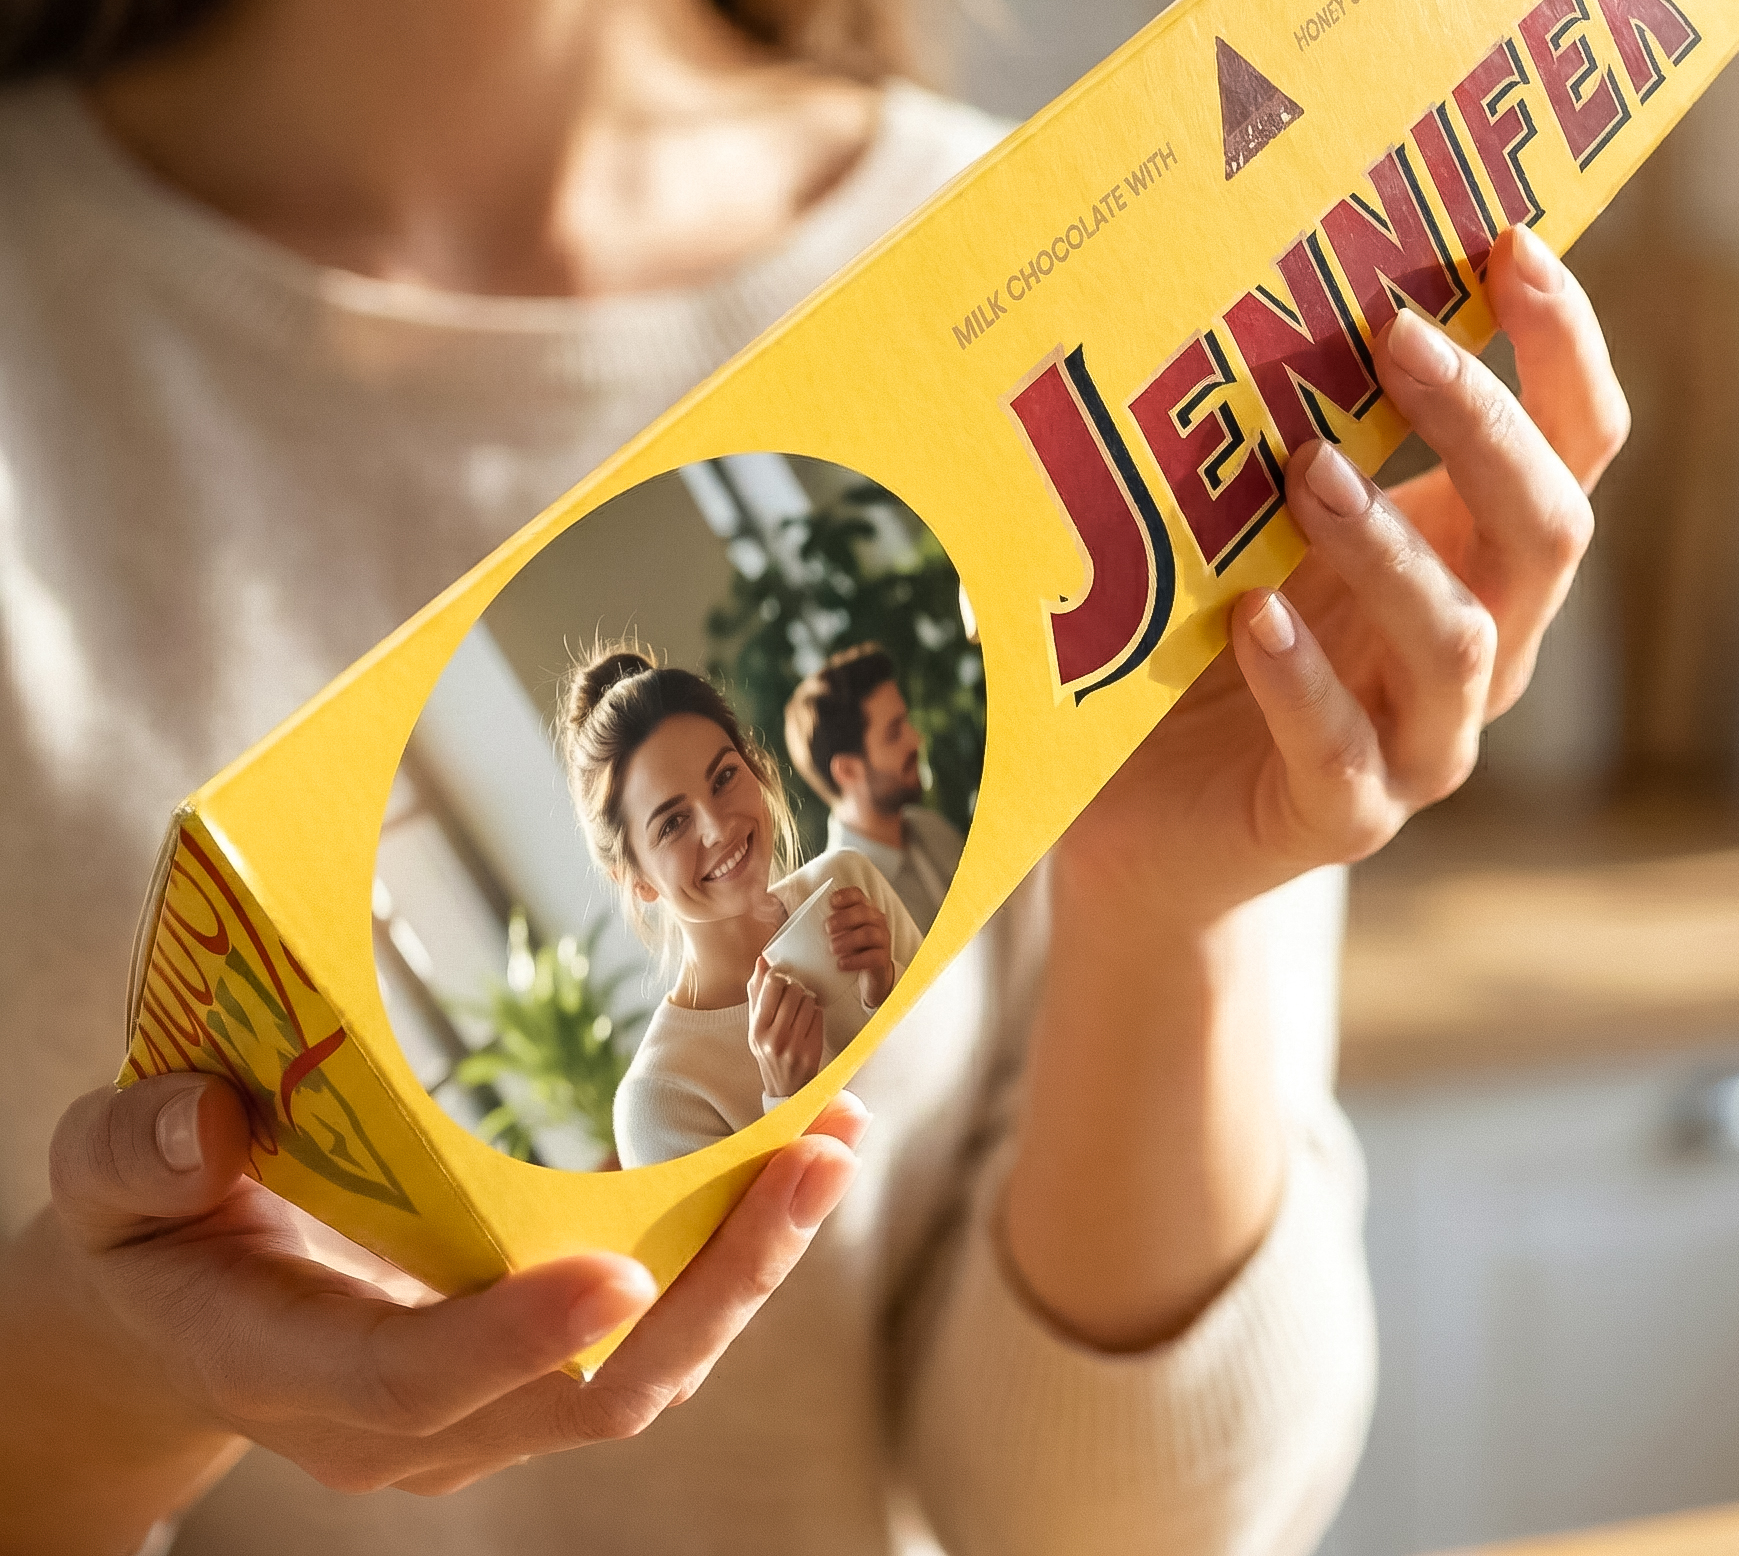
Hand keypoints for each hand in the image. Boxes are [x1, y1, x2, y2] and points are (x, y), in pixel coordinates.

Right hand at [10, 1072, 864, 1543]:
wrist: (167, 1320)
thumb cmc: (144, 1234)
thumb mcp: (102, 1179)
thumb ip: (136, 1150)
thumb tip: (212, 1121)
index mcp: (292, 1364)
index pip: (414, 1380)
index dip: (517, 1336)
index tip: (623, 1267)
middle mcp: (406, 1420)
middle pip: (586, 1388)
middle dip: (715, 1288)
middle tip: (812, 1164)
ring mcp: (478, 1409)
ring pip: (642, 1370)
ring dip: (751, 1269)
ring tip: (833, 1147)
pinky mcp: (524, 1369)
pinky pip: (646, 1334)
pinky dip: (727, 1256)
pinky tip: (789, 1161)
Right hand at [747, 959, 825, 1097]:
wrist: (785, 1087)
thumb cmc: (769, 1051)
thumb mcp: (756, 1025)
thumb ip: (757, 993)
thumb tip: (762, 961)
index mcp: (756, 1029)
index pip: (771, 985)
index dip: (780, 976)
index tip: (781, 979)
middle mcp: (773, 1038)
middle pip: (793, 990)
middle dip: (796, 989)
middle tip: (793, 996)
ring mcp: (793, 1045)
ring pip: (808, 1001)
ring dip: (808, 1001)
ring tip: (801, 1010)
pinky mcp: (811, 1050)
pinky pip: (818, 1015)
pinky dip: (816, 1014)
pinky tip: (809, 1022)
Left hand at [826, 887, 894, 1007]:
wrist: (869, 977)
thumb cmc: (849, 950)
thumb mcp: (839, 934)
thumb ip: (824, 925)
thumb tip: (787, 921)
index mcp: (863, 910)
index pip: (857, 895)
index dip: (845, 896)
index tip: (831, 903)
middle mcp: (875, 921)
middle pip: (863, 912)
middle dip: (844, 918)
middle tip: (827, 928)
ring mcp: (881, 940)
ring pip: (869, 933)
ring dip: (848, 939)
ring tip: (832, 948)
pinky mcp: (882, 959)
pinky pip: (873, 957)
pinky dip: (856, 960)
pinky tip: (841, 964)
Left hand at [1058, 225, 1626, 923]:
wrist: (1150, 827)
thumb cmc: (1210, 642)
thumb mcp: (1258, 522)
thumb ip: (1288, 432)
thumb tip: (1250, 269)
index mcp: (1474, 556)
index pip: (1571, 444)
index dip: (1564, 348)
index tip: (1514, 242)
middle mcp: (1479, 645)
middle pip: (1547, 531)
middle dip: (1487, 426)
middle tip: (1399, 334)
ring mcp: (1421, 742)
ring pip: (1458, 643)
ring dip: (1391, 548)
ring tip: (1308, 472)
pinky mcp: (1344, 816)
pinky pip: (1344, 754)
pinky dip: (1305, 682)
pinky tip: (1254, 618)